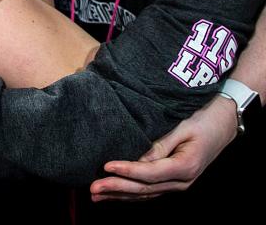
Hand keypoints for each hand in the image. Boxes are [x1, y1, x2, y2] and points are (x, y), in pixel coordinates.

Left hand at [90, 95, 236, 200]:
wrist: (223, 123)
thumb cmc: (202, 120)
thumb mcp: (182, 127)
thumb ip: (161, 145)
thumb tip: (138, 159)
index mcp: (186, 166)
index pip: (150, 173)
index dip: (127, 171)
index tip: (106, 166)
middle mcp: (183, 181)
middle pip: (145, 188)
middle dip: (116, 189)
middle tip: (93, 188)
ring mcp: (179, 184)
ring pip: (145, 194)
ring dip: (119, 195)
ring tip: (96, 195)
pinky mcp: (173, 182)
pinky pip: (149, 191)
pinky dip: (130, 194)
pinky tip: (113, 195)